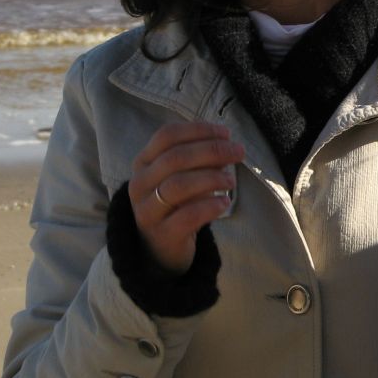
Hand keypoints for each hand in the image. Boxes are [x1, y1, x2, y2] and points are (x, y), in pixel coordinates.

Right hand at [129, 122, 243, 274]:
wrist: (161, 247)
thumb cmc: (177, 203)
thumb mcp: (183, 175)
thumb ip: (200, 158)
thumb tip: (228, 145)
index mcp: (143, 162)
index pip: (167, 136)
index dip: (198, 130)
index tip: (226, 133)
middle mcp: (139, 184)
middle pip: (175, 158)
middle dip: (212, 151)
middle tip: (238, 153)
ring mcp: (147, 210)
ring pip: (178, 185)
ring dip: (211, 178)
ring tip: (231, 181)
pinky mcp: (162, 234)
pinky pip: (187, 216)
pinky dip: (210, 206)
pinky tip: (224, 203)